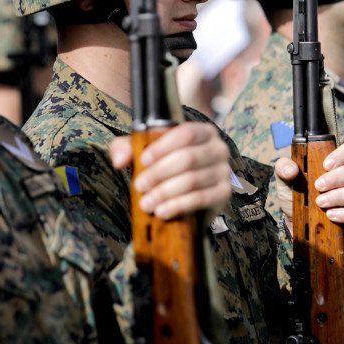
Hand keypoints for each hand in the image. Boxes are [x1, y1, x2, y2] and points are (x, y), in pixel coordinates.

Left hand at [109, 122, 231, 219]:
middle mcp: (218, 148)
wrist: (183, 192)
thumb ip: (125, 148)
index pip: (186, 133)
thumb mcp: (142, 152)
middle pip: (188, 158)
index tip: (143, 160)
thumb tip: (119, 160)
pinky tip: (162, 211)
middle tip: (140, 186)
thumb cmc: (163, 165)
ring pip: (192, 180)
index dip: (163, 147)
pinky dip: (179, 206)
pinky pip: (201, 199)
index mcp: (202, 131)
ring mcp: (223, 171)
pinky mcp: (223, 194)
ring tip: (146, 203)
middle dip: (160, 173)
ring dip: (165, 193)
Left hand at [273, 141, 343, 228]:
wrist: (296, 220)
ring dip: (338, 197)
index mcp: (339, 163)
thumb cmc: (296, 193)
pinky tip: (330, 214)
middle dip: (337, 178)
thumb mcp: (285, 179)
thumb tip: (291, 169)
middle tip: (318, 186)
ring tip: (320, 202)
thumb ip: (284, 168)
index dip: (342, 154)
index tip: (326, 165)